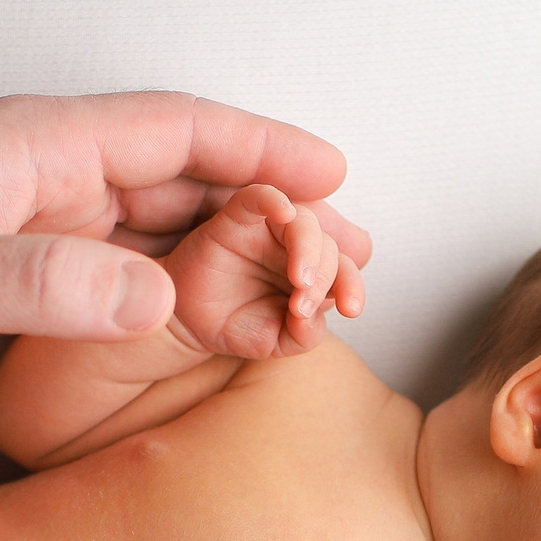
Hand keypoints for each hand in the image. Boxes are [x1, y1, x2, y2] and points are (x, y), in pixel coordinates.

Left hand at [0, 92, 374, 398]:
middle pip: (185, 180)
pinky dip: (182, 297)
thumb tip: (153, 294)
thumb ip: (42, 284)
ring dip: (237, 258)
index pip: (173, 132)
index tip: (332, 177)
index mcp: (28, 151)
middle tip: (347, 263)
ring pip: (161, 231)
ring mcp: (26, 232)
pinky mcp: (10, 285)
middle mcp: (37, 181)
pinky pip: (121, 279)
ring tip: (308, 298)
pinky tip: (210, 329)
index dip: (260, 151)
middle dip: (274, 213)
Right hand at [163, 184, 365, 358]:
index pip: (345, 269)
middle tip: (303, 308)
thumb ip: (302, 335)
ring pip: (303, 221)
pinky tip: (283, 211)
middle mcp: (294, 247)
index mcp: (312, 273)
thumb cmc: (235, 325)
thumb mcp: (274, 342)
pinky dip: (273, 199)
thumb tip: (314, 319)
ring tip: (299, 282)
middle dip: (325, 278)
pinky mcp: (237, 219)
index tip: (350, 310)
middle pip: (328, 245)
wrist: (188, 323)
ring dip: (308, 250)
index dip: (352, 286)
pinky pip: (257, 197)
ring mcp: (267, 230)